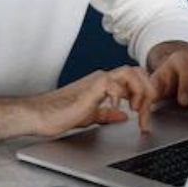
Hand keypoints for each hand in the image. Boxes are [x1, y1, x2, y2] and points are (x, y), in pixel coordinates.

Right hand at [28, 66, 158, 136]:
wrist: (39, 115)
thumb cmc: (58, 114)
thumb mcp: (91, 115)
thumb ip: (108, 113)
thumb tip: (124, 116)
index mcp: (104, 83)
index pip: (134, 77)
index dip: (145, 92)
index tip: (145, 112)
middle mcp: (102, 78)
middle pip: (136, 70)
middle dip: (148, 89)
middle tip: (146, 112)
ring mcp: (96, 81)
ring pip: (129, 72)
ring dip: (139, 90)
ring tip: (137, 109)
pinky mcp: (89, 89)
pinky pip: (113, 84)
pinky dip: (121, 95)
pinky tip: (119, 109)